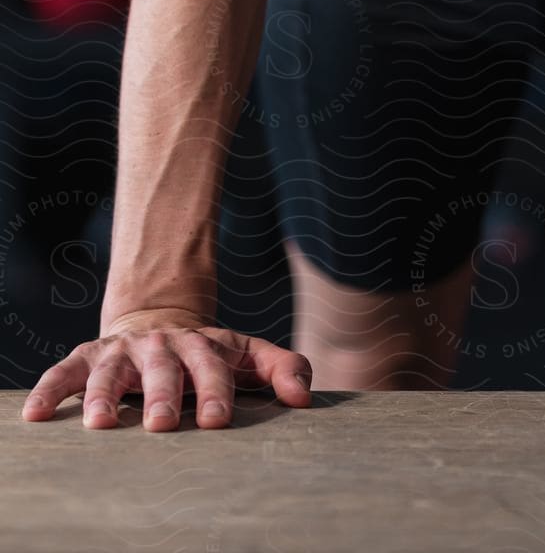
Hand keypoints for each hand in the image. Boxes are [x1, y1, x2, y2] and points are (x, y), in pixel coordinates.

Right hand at [21, 308, 312, 430]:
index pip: (215, 366)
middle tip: (163, 425)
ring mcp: (124, 349)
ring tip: (101, 424)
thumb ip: (281, 369)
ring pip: (112, 370)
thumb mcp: (246, 355)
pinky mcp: (89, 355)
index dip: (216, 391)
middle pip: (164, 368)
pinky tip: (37, 414)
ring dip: (104, 395)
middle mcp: (163, 345)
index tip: (217, 421)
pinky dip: (49, 390)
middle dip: (163, 395)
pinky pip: (64, 371)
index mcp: (204, 345)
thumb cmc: (207, 355)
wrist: (157, 321)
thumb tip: (305, 398)